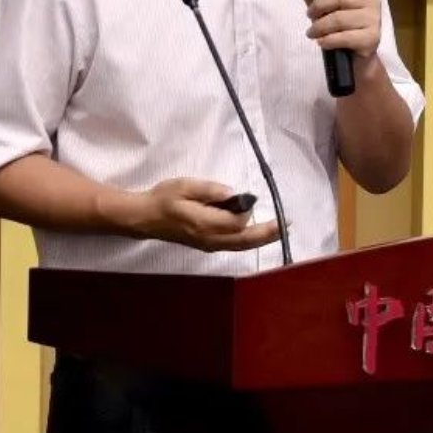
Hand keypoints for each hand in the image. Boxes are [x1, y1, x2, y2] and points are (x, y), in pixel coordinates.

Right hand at [131, 178, 279, 251]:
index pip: (237, 222)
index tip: (246, 196)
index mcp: (204, 223)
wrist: (145, 218)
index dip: (246, 209)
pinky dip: (249, 241)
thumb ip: (210, 190)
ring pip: (241, 246)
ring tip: (280, 230)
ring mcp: (209, 246)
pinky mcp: (208, 246)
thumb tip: (234, 194)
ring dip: (262, 239)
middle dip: (268, 233)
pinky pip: (234, 246)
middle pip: (245, 240)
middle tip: (287, 224)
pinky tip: (258, 234)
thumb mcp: (185, 186)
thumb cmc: (164, 198)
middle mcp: (210, 239)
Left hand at [289, 0, 381, 60]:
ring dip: (320, 26)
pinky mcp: (372, 38)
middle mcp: (371, 1)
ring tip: (312, 33)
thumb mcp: (322, 6)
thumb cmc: (340, 27)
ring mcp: (374, 20)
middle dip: (319, 6)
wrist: (355, 57)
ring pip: (340, 18)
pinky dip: (328, 40)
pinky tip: (322, 42)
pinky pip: (345, 37)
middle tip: (309, 15)